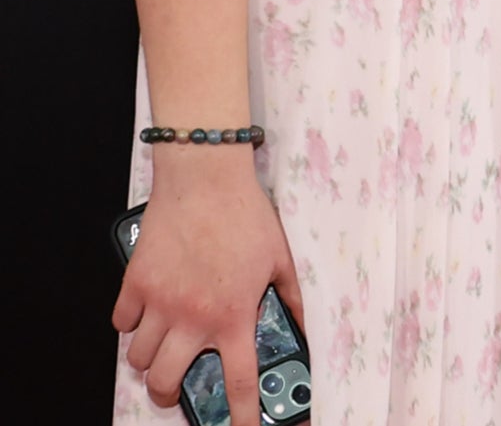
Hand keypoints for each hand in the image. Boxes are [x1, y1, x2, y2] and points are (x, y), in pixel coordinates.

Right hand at [112, 154, 304, 421]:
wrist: (206, 179)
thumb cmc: (245, 215)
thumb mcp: (280, 259)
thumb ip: (289, 297)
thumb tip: (297, 322)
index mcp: (232, 315)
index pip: (238, 380)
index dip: (241, 414)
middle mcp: (192, 317)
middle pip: (167, 382)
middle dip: (170, 395)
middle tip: (177, 388)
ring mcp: (159, 303)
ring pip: (140, 358)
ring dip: (150, 360)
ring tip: (164, 348)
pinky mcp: (135, 284)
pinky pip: (122, 323)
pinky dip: (130, 325)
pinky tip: (145, 314)